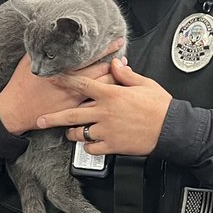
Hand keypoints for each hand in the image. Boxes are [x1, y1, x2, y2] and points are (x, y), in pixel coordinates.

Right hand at [0, 38, 124, 134]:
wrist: (15, 110)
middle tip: (124, 58)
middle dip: (115, 63)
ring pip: (100, 88)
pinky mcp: (72, 110)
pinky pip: (93, 103)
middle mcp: (70, 83)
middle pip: (100, 71)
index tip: (116, 42)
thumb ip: (43, 49)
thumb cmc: (21, 85)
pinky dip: (103, 97)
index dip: (105, 49)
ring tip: (122, 74)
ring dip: (113, 80)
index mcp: (61, 68)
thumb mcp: (29, 61)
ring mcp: (73, 98)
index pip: (90, 55)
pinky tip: (111, 94)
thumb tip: (49, 35)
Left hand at [37, 59, 172, 156]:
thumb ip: (125, 74)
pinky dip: (88, 146)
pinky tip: (88, 143)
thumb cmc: (160, 106)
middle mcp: (105, 113)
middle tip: (40, 119)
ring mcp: (107, 131)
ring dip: (72, 132)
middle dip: (53, 117)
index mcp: (111, 95)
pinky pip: (91, 148)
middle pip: (72, 114)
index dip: (64, 82)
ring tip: (69, 132)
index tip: (51, 80)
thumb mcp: (144, 84)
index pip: (82, 86)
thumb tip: (114, 64)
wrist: (171, 129)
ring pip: (79, 133)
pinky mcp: (112, 145)